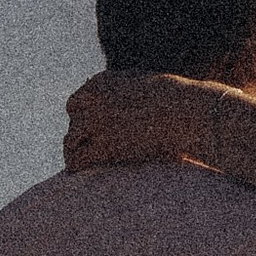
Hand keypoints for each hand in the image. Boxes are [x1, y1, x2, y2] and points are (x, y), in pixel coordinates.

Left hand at [63, 71, 216, 174]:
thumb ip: (131, 94)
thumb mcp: (148, 87)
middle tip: (79, 149)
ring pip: (71, 140)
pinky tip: (78, 173)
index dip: (81, 117)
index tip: (86, 130)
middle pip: (74, 120)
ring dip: (74, 152)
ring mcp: (96, 121)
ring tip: (76, 164)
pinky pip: (79, 158)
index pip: (79, 100)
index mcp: (103, 82)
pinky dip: (77, 166)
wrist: (184, 111)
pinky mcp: (102, 144)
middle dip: (77, 134)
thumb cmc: (177, 102)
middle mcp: (95, 99)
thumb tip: (131, 100)